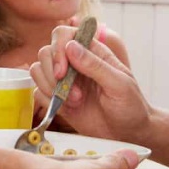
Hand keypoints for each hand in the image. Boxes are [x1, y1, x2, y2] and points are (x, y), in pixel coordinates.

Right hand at [28, 25, 151, 142]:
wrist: (127, 133)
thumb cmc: (130, 106)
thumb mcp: (119, 84)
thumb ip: (95, 65)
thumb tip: (70, 46)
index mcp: (92, 52)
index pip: (65, 35)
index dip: (58, 48)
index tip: (62, 69)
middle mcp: (75, 63)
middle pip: (46, 52)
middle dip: (52, 72)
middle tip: (69, 91)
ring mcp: (64, 81)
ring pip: (37, 70)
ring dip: (50, 87)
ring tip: (74, 101)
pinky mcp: (57, 98)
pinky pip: (38, 92)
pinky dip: (48, 101)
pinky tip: (68, 109)